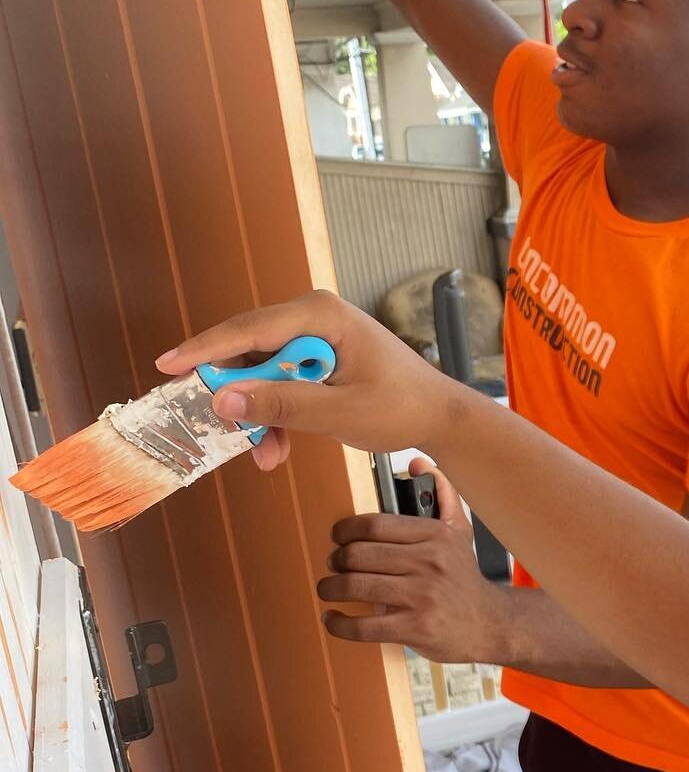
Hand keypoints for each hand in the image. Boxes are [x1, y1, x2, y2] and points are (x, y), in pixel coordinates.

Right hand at [154, 290, 459, 470]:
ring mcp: (312, 338)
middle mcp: (313, 318)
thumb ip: (283, 405)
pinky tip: (277, 448)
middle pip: (248, 351)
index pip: (250, 328)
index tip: (168, 366)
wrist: (436, 416)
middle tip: (221, 431)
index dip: (206, 349)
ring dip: (258, 415)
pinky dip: (273, 416)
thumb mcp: (339, 413)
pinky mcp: (314, 360)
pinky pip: (276, 384)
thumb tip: (224, 398)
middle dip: (238, 397)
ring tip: (266, 455)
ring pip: (259, 374)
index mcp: (322, 316)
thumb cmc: (400, 406)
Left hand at [321, 460, 517, 662]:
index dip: (346, 530)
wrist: (488, 622)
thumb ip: (441, 494)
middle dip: (335, 560)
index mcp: (435, 535)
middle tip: (333, 564)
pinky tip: (333, 618)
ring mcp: (422, 597)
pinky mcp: (414, 628)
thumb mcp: (460, 532)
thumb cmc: (464, 577)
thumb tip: (418, 462)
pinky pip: (362, 626)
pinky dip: (338, 623)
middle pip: (358, 555)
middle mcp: (429, 563)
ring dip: (330, 588)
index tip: (338, 537)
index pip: (375, 524)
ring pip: (355, 587)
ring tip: (328, 589)